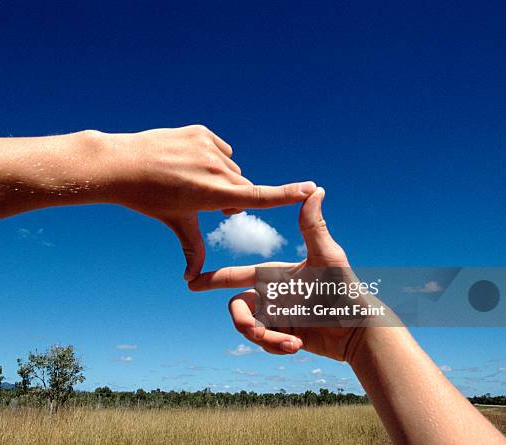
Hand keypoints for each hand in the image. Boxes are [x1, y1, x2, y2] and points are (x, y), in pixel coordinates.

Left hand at [71, 126, 315, 279]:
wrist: (122, 164)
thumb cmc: (149, 198)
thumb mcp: (176, 222)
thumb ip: (192, 249)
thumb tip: (190, 280)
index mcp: (213, 194)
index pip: (258, 196)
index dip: (286, 194)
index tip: (311, 187)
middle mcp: (215, 169)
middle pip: (242, 187)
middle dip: (233, 198)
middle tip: (210, 203)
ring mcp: (208, 147)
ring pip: (231, 168)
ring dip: (223, 178)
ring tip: (194, 181)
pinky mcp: (201, 132)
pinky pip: (221, 149)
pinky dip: (213, 158)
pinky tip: (191, 163)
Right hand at [189, 187, 365, 360]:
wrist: (359, 329)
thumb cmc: (346, 289)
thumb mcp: (328, 257)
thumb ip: (313, 226)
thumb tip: (316, 189)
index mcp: (275, 276)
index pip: (238, 276)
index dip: (213, 279)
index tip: (191, 282)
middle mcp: (272, 296)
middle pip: (237, 309)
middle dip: (242, 323)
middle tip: (255, 332)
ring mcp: (277, 317)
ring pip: (250, 331)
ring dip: (265, 340)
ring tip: (290, 344)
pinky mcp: (284, 337)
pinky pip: (266, 344)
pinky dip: (277, 347)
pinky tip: (297, 347)